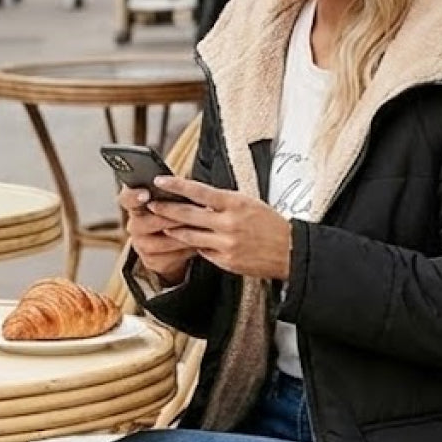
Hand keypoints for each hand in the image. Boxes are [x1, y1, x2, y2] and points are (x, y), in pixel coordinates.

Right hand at [117, 187, 193, 285]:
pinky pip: (168, 258)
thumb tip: (183, 185)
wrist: (174, 244)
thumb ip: (170, 192)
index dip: (133, 196)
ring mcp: (141, 245)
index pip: (126, 199)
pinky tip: (198, 243)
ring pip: (157, 243)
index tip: (146, 194)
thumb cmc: (174, 214)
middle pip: (142, 223)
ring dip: (178, 236)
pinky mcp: (152, 261)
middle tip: (185, 215)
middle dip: (166, 219)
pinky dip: (184, 250)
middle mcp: (134, 225)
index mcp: (136, 205)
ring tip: (197, 229)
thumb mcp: (171, 200)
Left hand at [145, 177, 293, 281]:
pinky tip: (189, 241)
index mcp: (235, 203)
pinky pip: (202, 251)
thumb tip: (197, 197)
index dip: (176, 185)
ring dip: (174, 230)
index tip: (160, 180)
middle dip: (165, 209)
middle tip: (151, 204)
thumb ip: (223, 201)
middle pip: (187, 215)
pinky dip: (195, 245)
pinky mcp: (226, 261)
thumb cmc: (270, 224)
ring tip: (163, 224)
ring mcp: (226, 244)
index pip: (199, 191)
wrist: (290, 251)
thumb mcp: (249, 203)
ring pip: (190, 236)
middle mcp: (228, 223)